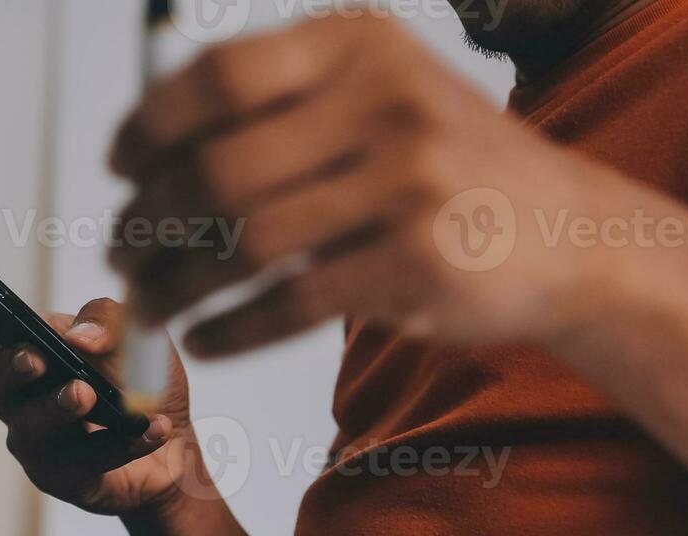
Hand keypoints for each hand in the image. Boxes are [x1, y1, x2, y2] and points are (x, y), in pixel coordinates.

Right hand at [0, 297, 203, 515]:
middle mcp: (19, 397)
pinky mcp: (62, 477)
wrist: (173, 443)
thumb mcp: (133, 335)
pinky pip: (86, 460)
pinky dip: (121, 443)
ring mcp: (35, 440)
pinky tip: (151, 428)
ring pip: (31, 426)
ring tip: (85, 394)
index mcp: (26, 351)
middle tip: (35, 360)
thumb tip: (79, 336)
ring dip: (57, 408)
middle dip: (9, 368)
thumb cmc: (138, 380)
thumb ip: (106, 320)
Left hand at [108, 13, 648, 355]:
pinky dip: (231, 329)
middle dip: (147, 220)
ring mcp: (408, 183)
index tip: (118, 167)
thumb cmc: (445, 166)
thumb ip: (281, 103)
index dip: (149, 126)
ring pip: (245, 243)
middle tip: (121, 253)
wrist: (570, 233)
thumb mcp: (379, 95)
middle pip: (217, 168)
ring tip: (149, 303)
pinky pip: (290, 304)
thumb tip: (147, 150)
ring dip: (175, 283)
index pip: (218, 77)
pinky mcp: (418, 264)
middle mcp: (385, 101)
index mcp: (359, 44)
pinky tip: (205, 339)